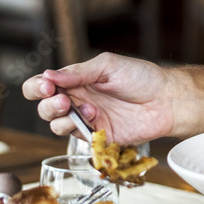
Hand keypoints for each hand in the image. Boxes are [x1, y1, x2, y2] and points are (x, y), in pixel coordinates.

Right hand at [22, 52, 176, 143]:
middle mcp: (78, 100)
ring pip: (56, 125)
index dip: (37, 87)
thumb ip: (78, 72)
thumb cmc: (142, 77)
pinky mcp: (97, 137)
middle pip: (44, 108)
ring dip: (64, 118)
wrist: (167, 99)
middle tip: (64, 100)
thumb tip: (49, 75)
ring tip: (88, 108)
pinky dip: (81, 128)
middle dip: (48, 105)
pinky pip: (77, 138)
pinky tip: (95, 117)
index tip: (46, 86)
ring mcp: (87, 120)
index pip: (42, 85)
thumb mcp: (108, 66)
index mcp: (76, 80)